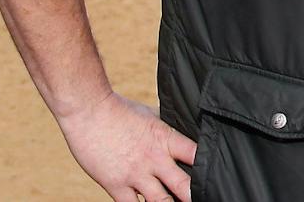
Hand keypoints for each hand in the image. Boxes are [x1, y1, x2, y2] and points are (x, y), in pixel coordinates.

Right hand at [57, 90, 196, 201]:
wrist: (89, 111)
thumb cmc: (119, 110)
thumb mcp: (151, 115)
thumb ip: (165, 130)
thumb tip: (179, 130)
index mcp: (166, 138)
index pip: (196, 155)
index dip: (208, 166)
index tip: (214, 174)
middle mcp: (155, 159)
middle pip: (184, 185)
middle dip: (194, 195)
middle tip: (204, 198)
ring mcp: (136, 174)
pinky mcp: (115, 185)